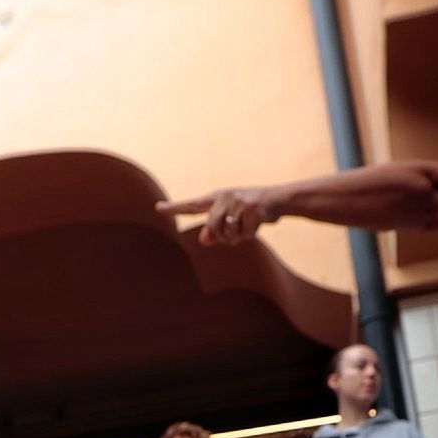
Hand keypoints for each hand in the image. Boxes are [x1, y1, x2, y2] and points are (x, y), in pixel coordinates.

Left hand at [156, 187, 276, 245]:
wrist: (279, 198)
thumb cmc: (252, 210)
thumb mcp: (232, 220)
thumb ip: (216, 231)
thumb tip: (203, 239)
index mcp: (217, 198)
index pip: (192, 205)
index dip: (175, 208)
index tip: (158, 208)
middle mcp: (225, 197)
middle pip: (212, 227)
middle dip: (224, 237)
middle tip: (236, 233)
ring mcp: (239, 201)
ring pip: (228, 232)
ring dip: (237, 237)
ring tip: (247, 226)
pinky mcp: (252, 208)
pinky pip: (245, 234)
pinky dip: (252, 234)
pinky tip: (258, 223)